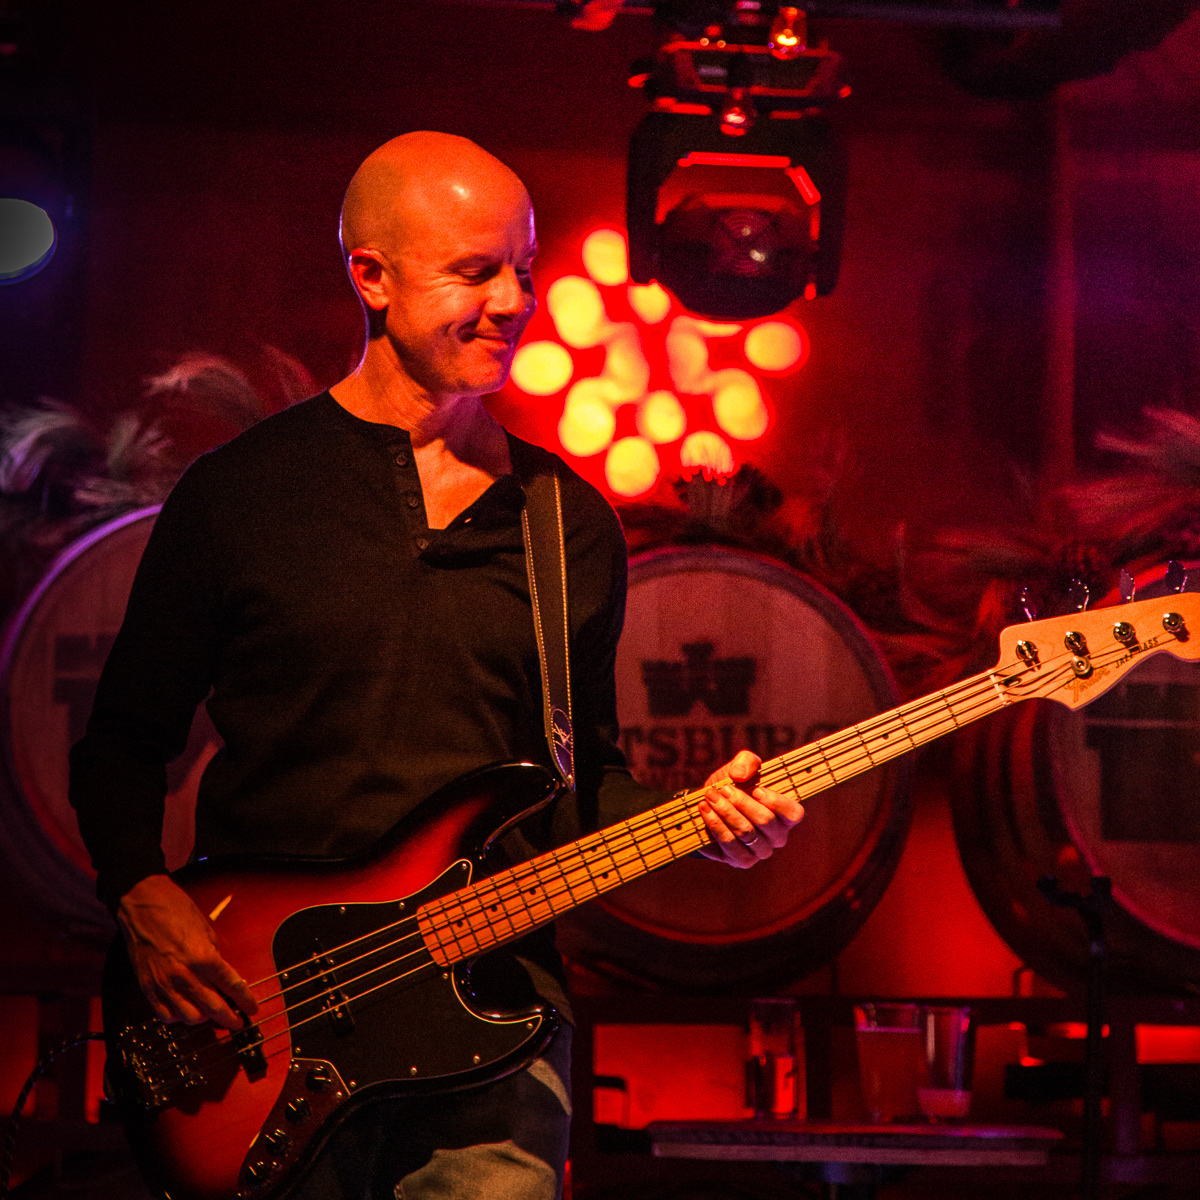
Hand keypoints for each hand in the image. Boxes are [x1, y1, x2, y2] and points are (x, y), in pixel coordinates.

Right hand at [117, 874, 258, 1030]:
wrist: (143, 906)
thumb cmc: (177, 912)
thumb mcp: (206, 931)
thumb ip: (215, 956)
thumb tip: (224, 977)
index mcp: (205, 958)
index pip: (232, 986)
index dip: (245, 1001)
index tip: (252, 1009)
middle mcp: (186, 975)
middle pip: (214, 1008)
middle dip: (229, 1019)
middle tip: (237, 1022)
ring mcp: (165, 984)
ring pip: (190, 1017)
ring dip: (203, 1019)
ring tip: (210, 1014)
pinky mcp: (148, 988)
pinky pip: (165, 1014)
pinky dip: (178, 1017)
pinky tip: (185, 1010)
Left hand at [694, 750, 803, 867]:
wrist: (710, 806)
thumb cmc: (732, 786)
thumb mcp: (739, 768)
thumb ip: (746, 762)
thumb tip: (740, 774)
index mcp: (785, 814)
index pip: (793, 813)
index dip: (776, 802)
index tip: (756, 789)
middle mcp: (778, 835)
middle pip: (765, 821)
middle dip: (741, 802)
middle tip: (723, 789)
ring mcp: (761, 851)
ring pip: (746, 832)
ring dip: (725, 812)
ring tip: (710, 796)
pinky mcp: (742, 860)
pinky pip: (729, 843)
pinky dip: (715, 824)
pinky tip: (705, 810)